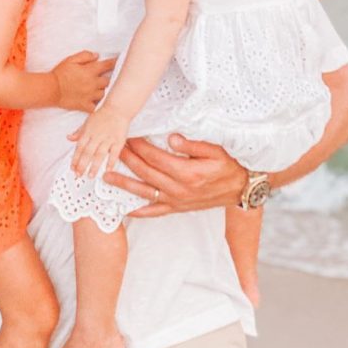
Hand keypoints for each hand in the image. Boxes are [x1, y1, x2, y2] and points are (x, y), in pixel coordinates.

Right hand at [52, 51, 115, 111]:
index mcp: (90, 71)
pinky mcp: (85, 105)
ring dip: (102, 91)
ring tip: (98, 90)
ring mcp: (90, 96)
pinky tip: (94, 103)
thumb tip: (97, 56)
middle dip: (107, 78)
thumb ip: (85, 56)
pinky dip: (96, 105)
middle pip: (108, 81)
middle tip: (104, 78)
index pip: (108, 65)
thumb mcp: (71, 59)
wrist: (51, 89)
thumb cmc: (60, 73)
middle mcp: (93, 83)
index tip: (118, 62)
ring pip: (104, 94)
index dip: (114, 63)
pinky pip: (96, 107)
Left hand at [68, 105, 128, 177]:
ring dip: (94, 166)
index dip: (75, 159)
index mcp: (88, 132)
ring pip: (99, 155)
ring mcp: (108, 139)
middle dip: (82, 165)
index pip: (79, 148)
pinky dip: (111, 162)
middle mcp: (97, 136)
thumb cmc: (103, 115)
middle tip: (79, 175)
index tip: (73, 168)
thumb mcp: (87, 122)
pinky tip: (108, 169)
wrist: (117, 108)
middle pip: (88, 153)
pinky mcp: (118, 141)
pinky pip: (114, 153)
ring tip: (90, 175)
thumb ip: (78, 132)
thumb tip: (69, 138)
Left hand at [102, 134, 247, 215]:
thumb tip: (171, 138)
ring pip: (144, 192)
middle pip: (145, 172)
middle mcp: (178, 189)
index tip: (127, 135)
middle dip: (127, 159)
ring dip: (124, 184)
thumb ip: (192, 145)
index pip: (154, 156)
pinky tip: (125, 209)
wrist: (241, 188)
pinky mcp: (177, 208)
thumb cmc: (229, 166)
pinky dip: (139, 212)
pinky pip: (154, 212)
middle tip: (112, 148)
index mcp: (186, 172)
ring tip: (106, 176)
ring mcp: (176, 201)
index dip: (139, 145)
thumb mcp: (216, 150)